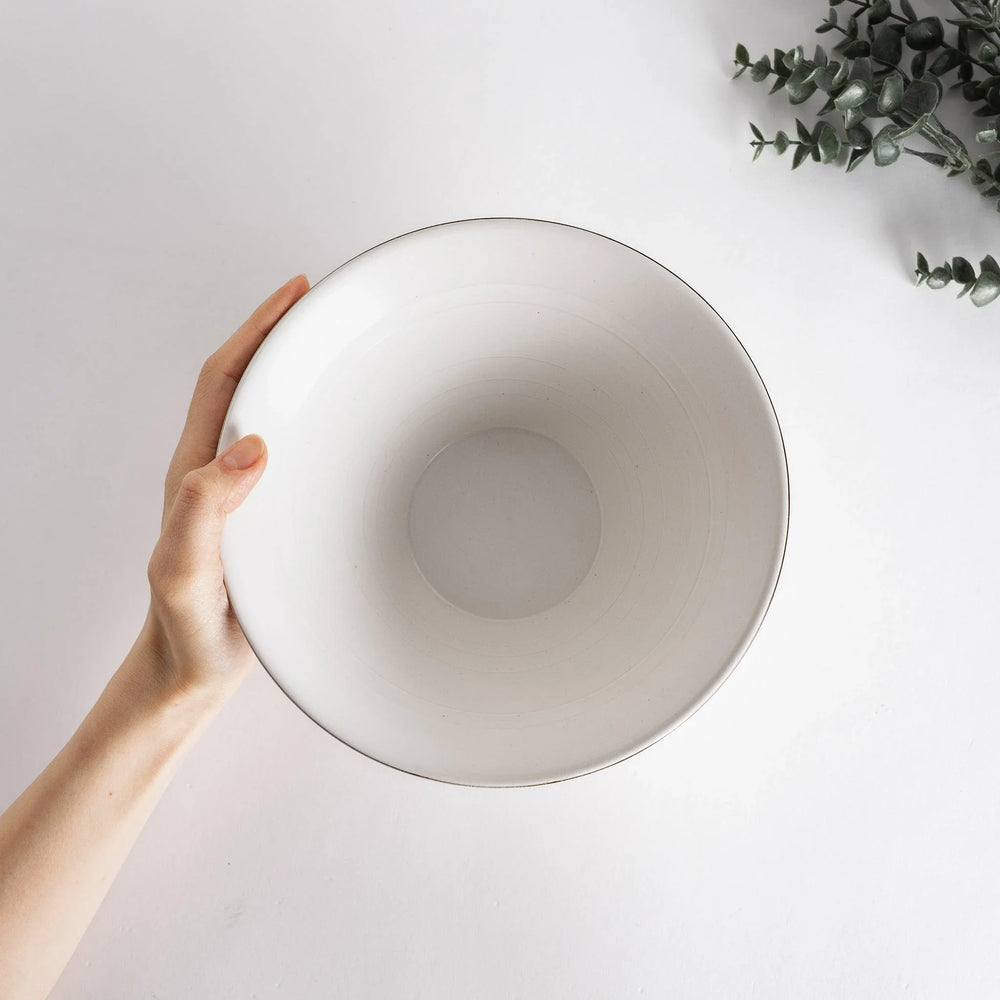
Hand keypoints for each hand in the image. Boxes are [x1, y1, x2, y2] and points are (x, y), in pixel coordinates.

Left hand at [138, 274, 310, 704]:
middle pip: (251, 382)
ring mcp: (250, 493)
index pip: (225, 378)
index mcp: (198, 470)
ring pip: (277, 416)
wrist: (195, 671)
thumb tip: (250, 448)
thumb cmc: (184, 627)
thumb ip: (203, 508)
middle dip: (286, 336)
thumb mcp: (184, 570)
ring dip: (307, 377)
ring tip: (349, 353)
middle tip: (331, 308)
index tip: (297, 294)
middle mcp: (223, 472)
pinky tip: (354, 434)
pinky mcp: (274, 517)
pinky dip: (325, 429)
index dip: (259, 329)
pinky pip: (301, 456)